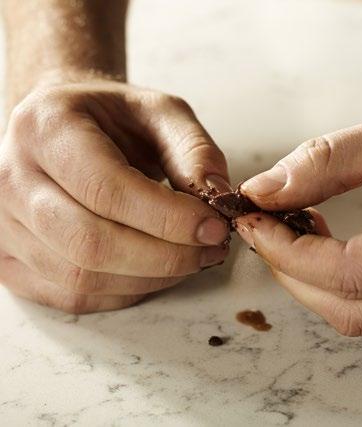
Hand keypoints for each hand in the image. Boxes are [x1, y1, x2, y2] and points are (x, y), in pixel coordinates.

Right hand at [0, 81, 229, 312]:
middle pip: (90, 243)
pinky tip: (154, 270)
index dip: (168, 218)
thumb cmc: (111, 119)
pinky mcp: (11, 260)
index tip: (214, 226)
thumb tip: (217, 199)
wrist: (63, 129)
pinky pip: (72, 296)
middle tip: (210, 248)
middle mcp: (12, 179)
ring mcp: (4, 226)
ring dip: (150, 278)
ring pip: (82, 278)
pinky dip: (125, 291)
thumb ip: (193, 149)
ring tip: (190, 258)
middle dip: (165, 256)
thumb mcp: (160, 111)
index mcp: (46, 129)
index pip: (106, 189)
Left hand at [237, 108, 361, 335]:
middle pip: (348, 308)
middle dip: (289, 268)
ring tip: (287, 228)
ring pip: (360, 313)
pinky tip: (321, 237)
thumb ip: (332, 161)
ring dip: (308, 277)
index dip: (287, 249)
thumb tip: (264, 189)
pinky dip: (334, 278)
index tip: (252, 215)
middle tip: (261, 225)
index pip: (347, 275)